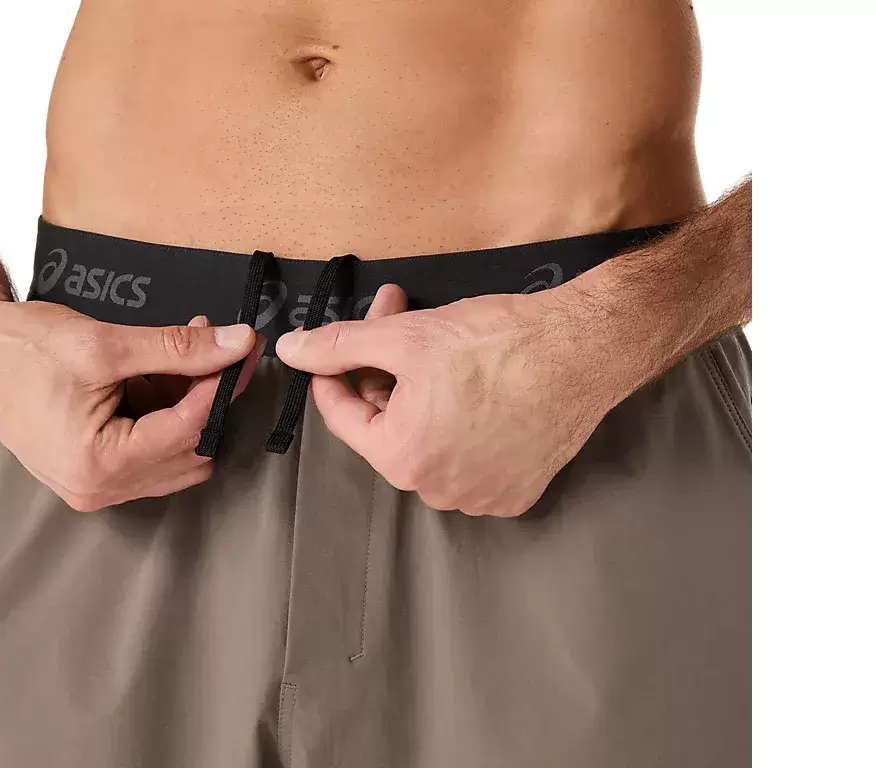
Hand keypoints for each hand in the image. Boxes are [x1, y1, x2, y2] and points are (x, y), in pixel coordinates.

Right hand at [0, 300, 262, 510]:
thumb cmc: (20, 351)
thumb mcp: (104, 345)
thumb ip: (177, 349)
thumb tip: (237, 343)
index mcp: (100, 464)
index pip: (189, 429)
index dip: (221, 387)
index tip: (241, 352)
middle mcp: (101, 487)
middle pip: (190, 449)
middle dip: (208, 398)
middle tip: (217, 350)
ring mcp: (97, 485)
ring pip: (176, 453)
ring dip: (190, 406)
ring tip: (185, 354)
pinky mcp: (95, 473)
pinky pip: (151, 451)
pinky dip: (166, 414)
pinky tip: (161, 373)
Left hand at [275, 284, 623, 516]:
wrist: (584, 351)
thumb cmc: (496, 343)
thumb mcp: (407, 336)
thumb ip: (340, 346)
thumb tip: (291, 350)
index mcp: (401, 457)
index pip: (344, 418)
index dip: (333, 375)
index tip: (333, 351)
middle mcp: (436, 490)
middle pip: (390, 427)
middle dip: (385, 372)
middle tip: (396, 322)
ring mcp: (481, 497)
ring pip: (429, 443)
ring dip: (423, 398)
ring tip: (441, 353)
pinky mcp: (518, 493)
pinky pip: (471, 460)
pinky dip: (463, 425)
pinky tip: (475, 387)